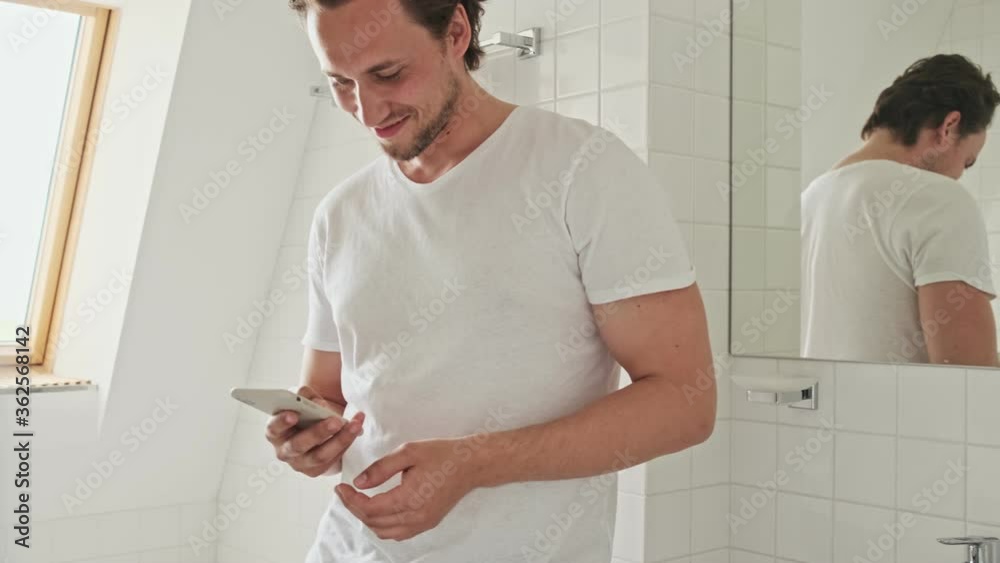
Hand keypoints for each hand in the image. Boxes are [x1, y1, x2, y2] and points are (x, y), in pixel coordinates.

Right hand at [265, 385, 364, 477]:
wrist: (317, 430)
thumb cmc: (306, 414)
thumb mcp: (304, 401)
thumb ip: (307, 397)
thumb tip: (318, 403)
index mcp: (276, 432)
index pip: (273, 429)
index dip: (282, 422)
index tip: (294, 414)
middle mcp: (284, 451)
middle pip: (298, 445)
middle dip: (318, 432)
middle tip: (336, 421)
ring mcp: (300, 463)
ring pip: (319, 456)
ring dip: (339, 439)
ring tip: (354, 425)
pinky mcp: (316, 470)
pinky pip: (333, 459)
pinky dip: (347, 442)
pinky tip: (356, 429)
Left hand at [335, 438, 479, 540]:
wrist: (471, 464)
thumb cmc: (442, 454)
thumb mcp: (409, 452)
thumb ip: (381, 467)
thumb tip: (359, 482)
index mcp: (410, 498)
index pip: (370, 508)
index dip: (351, 500)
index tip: (340, 487)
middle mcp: (416, 516)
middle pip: (375, 522)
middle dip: (355, 508)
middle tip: (345, 492)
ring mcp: (423, 522)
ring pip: (386, 532)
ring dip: (369, 519)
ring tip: (359, 501)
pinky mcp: (428, 522)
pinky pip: (400, 533)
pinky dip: (384, 526)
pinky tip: (379, 510)